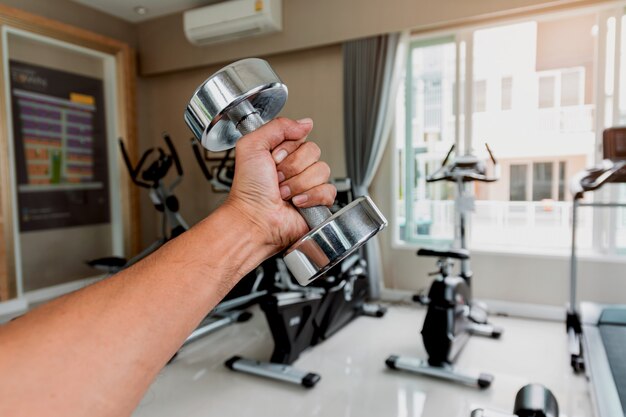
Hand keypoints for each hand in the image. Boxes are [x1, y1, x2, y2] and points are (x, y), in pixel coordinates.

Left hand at [225, 117, 335, 253]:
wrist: (254, 218)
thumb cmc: (249, 189)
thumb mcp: (252, 145)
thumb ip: (277, 126)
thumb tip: (305, 123)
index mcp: (282, 152)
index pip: (301, 136)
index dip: (287, 149)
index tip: (273, 159)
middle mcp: (296, 167)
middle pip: (313, 151)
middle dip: (292, 167)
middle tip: (276, 179)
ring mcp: (308, 184)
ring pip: (322, 170)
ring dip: (298, 184)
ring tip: (283, 193)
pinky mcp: (318, 202)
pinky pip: (329, 190)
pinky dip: (311, 196)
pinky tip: (296, 202)